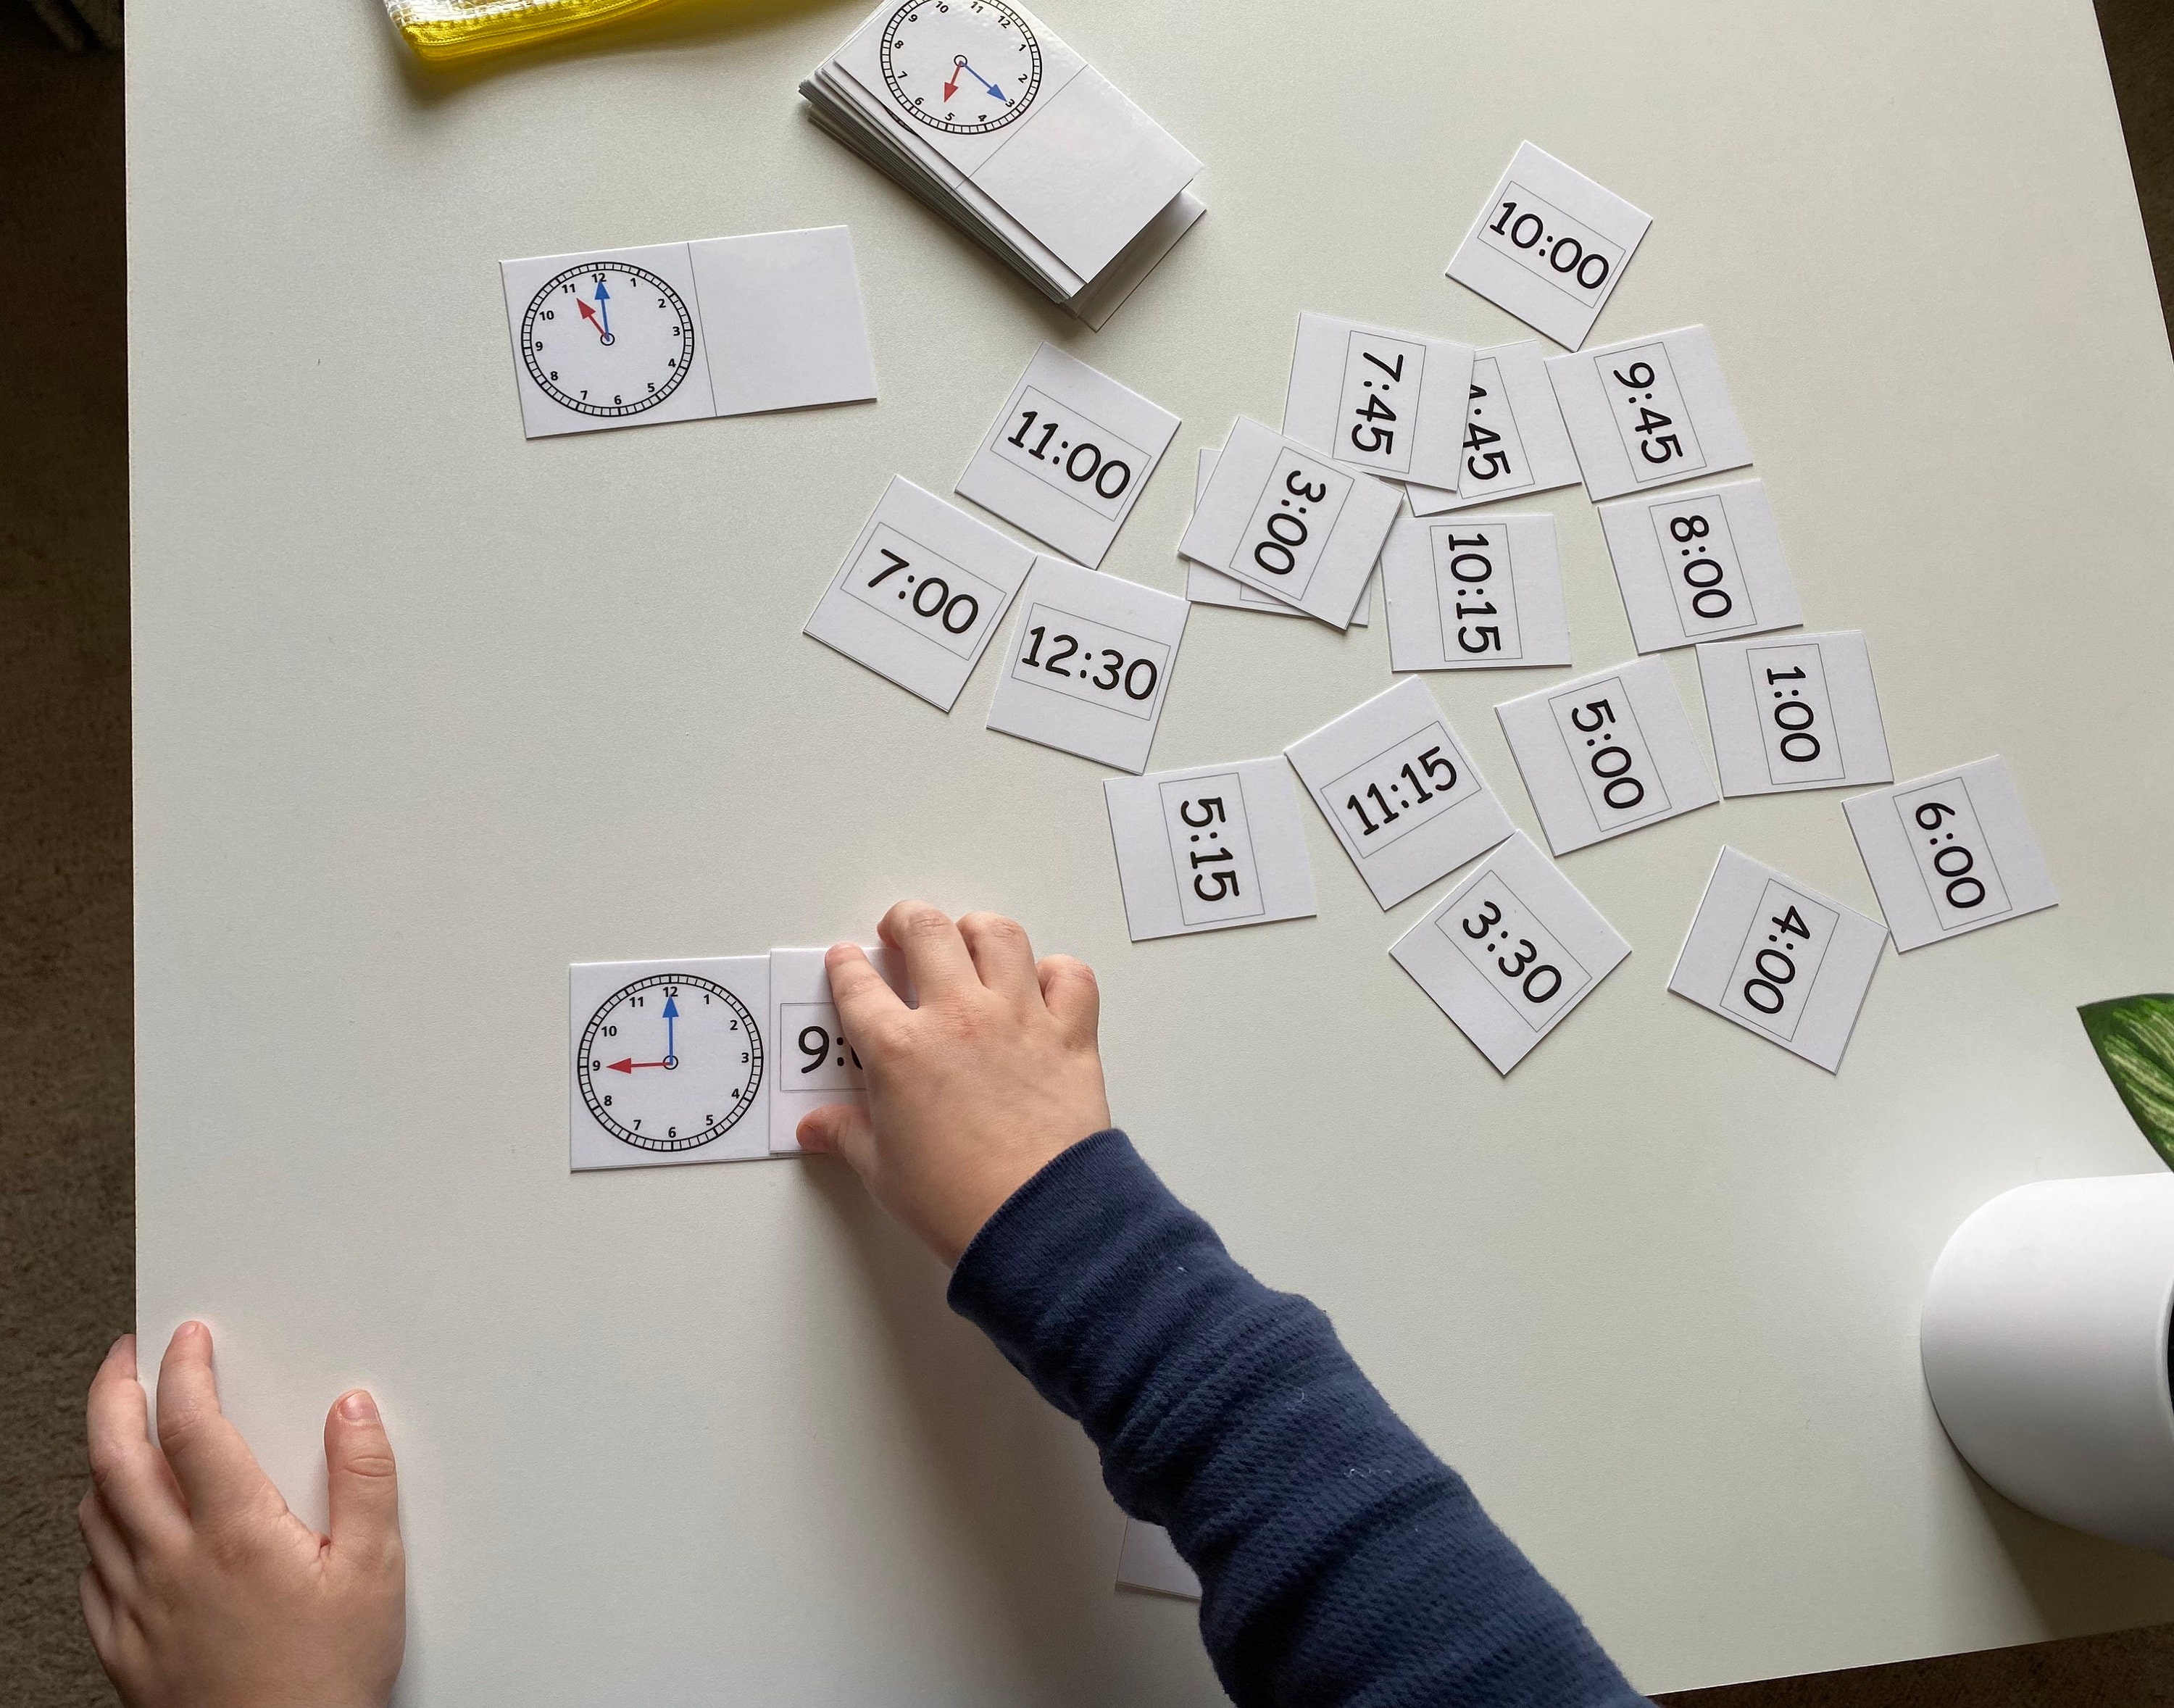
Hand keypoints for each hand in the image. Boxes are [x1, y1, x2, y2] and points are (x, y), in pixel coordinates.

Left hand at [78, 1323, 404, 1707]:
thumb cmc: (325, 1683)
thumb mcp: (375, 1572)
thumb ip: (367, 1481)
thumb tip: (353, 1412)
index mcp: (235, 1532)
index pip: (191, 1423)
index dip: (184, 1367)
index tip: (190, 1338)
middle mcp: (172, 1561)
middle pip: (115, 1454)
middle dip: (114, 1391)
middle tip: (125, 1358)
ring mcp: (137, 1606)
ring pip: (92, 1509)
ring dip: (100, 1453)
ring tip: (120, 1428)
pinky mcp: (121, 1649)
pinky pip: (89, 1571)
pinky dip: (95, 1528)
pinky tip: (116, 1524)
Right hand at [797, 901, 1108, 1264]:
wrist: (1034, 1218)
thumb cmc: (956, 1200)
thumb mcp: (883, 1171)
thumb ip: (847, 1136)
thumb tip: (815, 1129)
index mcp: (899, 1049)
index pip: (858, 985)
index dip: (846, 966)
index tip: (846, 961)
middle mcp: (957, 1017)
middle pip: (926, 930)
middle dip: (906, 920)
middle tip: (900, 931)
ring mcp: (1017, 1018)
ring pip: (999, 936)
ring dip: (977, 931)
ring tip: (968, 941)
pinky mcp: (1069, 1033)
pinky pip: (1070, 976)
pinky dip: (1056, 973)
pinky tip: (1040, 986)